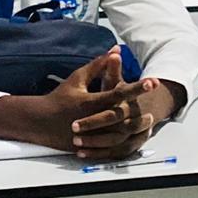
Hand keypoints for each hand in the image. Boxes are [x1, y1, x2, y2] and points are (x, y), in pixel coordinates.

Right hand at [0, 52, 163, 161]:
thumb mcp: (78, 78)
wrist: (41, 121)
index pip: (117, 94)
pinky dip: (126, 141)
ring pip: (119, 133)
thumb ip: (99, 65)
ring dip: (137, 127)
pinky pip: (112, 147)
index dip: (136, 88)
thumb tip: (116, 50)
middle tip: (156, 105)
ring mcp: (91, 135)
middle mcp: (91, 119)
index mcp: (88, 102)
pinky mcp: (90, 146)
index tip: (152, 82)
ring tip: (150, 120)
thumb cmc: (60, 97)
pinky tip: (137, 136)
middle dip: (141, 107)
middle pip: (121, 115)